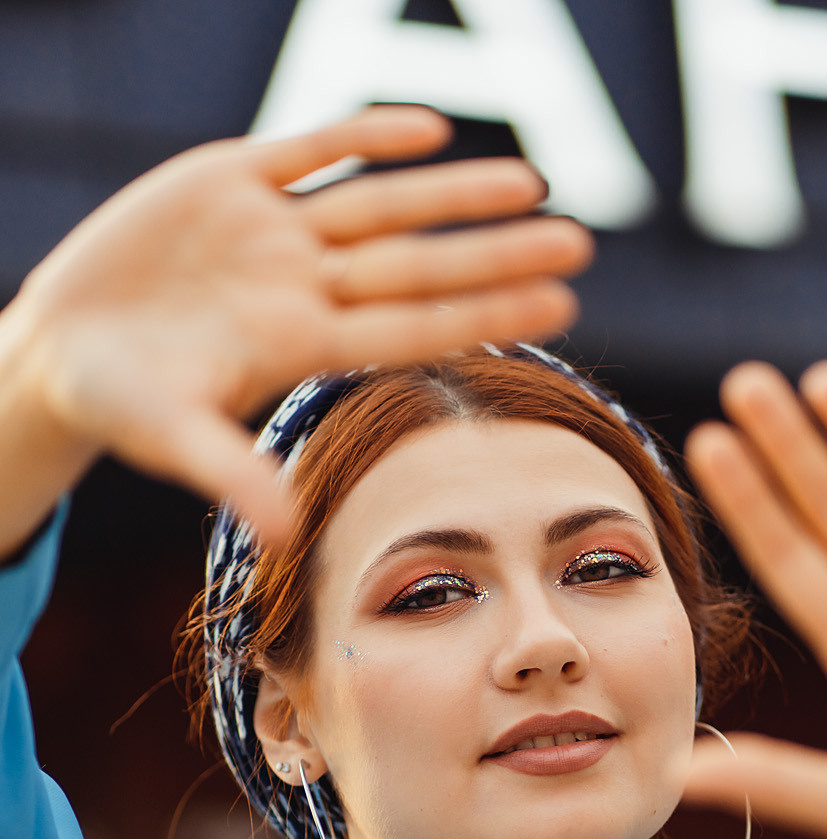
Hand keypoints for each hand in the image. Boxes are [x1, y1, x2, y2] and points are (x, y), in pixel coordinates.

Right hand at [3, 106, 590, 545]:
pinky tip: (430, 131)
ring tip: (530, 182)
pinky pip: (310, 149)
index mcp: (299, 346)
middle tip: (580, 243)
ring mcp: (270, 232)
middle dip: (495, 254)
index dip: (486, 314)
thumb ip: (232, 474)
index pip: (413, 327)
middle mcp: (301, 287)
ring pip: (381, 203)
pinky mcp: (226, 180)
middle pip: (417, 265)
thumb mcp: (170, 438)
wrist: (61, 349)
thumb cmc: (118, 404)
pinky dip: (363, 136)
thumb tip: (286, 534)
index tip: (559, 306)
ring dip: (452, 193)